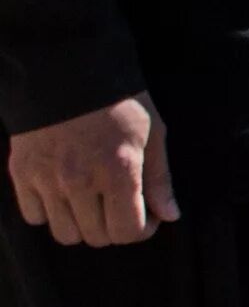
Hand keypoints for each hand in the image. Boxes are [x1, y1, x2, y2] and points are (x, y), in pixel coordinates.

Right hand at [8, 94, 174, 246]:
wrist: (67, 69)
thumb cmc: (120, 100)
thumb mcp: (153, 132)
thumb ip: (159, 179)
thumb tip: (170, 215)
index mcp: (118, 170)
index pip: (127, 232)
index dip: (142, 231)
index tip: (147, 216)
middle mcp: (80, 180)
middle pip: (97, 237)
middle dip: (114, 228)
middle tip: (121, 207)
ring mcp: (47, 179)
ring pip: (65, 234)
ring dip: (82, 226)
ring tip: (93, 203)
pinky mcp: (22, 172)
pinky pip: (33, 216)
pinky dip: (49, 213)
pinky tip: (64, 195)